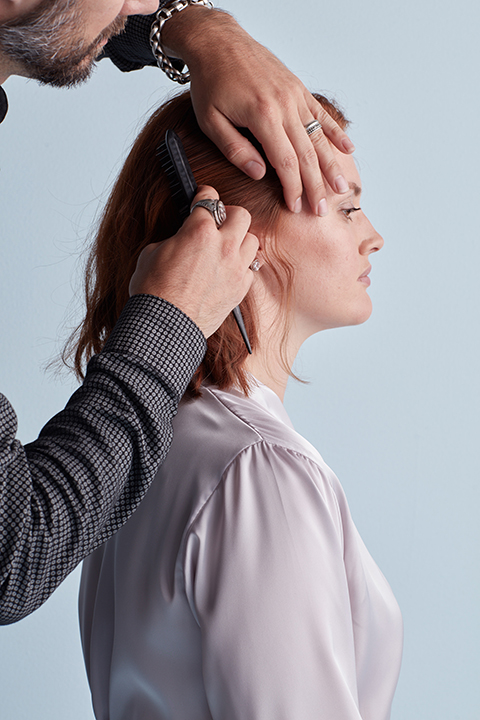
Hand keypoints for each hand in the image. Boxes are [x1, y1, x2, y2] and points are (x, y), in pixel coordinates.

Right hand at [129, 186, 258, 337]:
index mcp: (199, 230)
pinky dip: (242, 267)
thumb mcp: (153, 252)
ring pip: (252, 240)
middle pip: (241, 214)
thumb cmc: (153, 291)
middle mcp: (223, 246)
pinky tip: (228, 271)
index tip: (201, 201)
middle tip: (218, 223)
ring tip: (226, 248)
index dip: (203, 197)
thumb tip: (181, 238)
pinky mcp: (240, 289)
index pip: (209, 198)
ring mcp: (235, 268)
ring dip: (240, 240)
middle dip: (229, 215)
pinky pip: (251, 269)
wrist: (164, 325)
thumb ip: (175, 238)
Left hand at [161, 7, 354, 215]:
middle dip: (316, 186)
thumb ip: (235, 150)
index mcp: (262, 115)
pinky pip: (321, 113)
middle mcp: (284, 105)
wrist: (218, 42)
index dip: (293, 188)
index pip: (285, 162)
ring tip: (342, 188)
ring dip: (331, 165)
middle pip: (307, 154)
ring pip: (319, 136)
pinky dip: (336, 132)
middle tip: (322, 210)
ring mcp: (294, 95)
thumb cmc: (210, 83)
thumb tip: (260, 175)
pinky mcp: (298, 88)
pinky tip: (348, 149)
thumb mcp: (210, 121)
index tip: (297, 208)